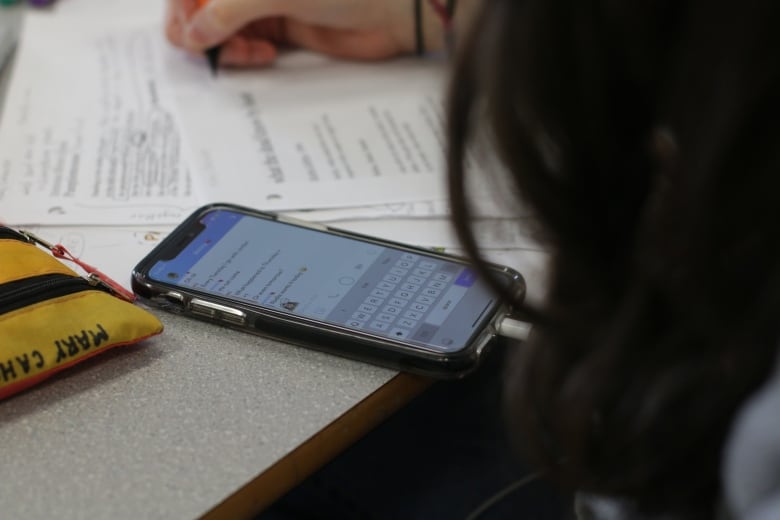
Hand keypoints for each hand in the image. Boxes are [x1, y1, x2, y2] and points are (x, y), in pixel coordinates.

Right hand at [165, 0, 427, 67]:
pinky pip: (242, 44)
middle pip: (198, 6)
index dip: (181, 6)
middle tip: (207, 48)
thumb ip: (227, 11)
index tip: (185, 28)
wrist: (388, 11)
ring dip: (222, 45)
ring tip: (244, 52)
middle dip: (197, 27)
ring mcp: (259, 3)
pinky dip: (243, 54)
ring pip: (217, 29)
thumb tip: (191, 35)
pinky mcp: (276, 27)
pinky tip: (262, 54)